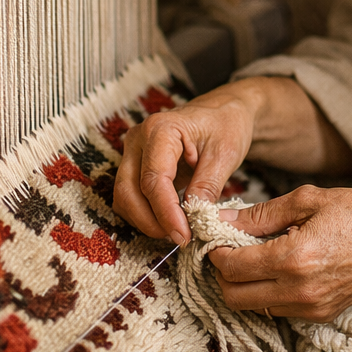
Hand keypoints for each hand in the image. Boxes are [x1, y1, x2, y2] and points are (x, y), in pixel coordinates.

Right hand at [113, 76, 351, 245]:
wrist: (223, 112)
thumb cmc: (226, 125)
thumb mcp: (225, 154)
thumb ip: (207, 185)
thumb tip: (193, 219)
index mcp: (160, 129)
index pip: (154, 180)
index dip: (166, 213)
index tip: (184, 235)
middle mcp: (138, 139)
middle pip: (129, 192)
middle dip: (152, 222)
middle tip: (182, 238)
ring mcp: (132, 152)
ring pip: (124, 198)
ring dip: (146, 221)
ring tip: (178, 232)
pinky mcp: (135, 165)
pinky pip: (130, 196)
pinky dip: (145, 214)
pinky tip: (170, 222)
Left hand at [212, 187, 351, 323]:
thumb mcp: (310, 200)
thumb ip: (262, 214)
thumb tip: (223, 219)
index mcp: (293, 257)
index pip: (230, 266)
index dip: (216, 250)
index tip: (217, 234)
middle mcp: (297, 290)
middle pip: (232, 296)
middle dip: (223, 272)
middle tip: (231, 247)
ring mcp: (308, 308)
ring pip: (250, 307)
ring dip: (242, 285)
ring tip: (254, 256)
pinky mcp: (318, 315)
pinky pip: (274, 310)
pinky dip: (264, 293)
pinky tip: (276, 268)